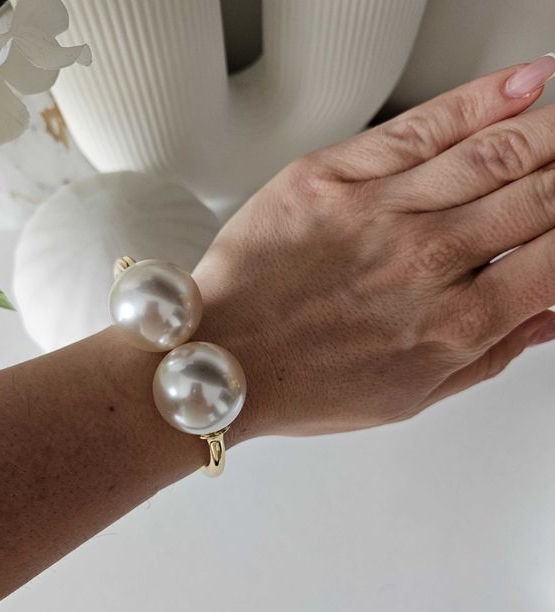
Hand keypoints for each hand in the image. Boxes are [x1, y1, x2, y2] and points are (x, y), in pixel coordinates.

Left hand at [193, 56, 554, 439]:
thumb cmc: (306, 383)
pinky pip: (422, 126)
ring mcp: (379, 212)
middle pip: (538, 196)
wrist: (223, 358)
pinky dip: (482, 99)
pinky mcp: (331, 177)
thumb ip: (489, 354)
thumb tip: (550, 316)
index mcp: (452, 326)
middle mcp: (426, 262)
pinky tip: (526, 83)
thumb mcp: (410, 394)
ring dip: (549, 130)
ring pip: (493, 153)